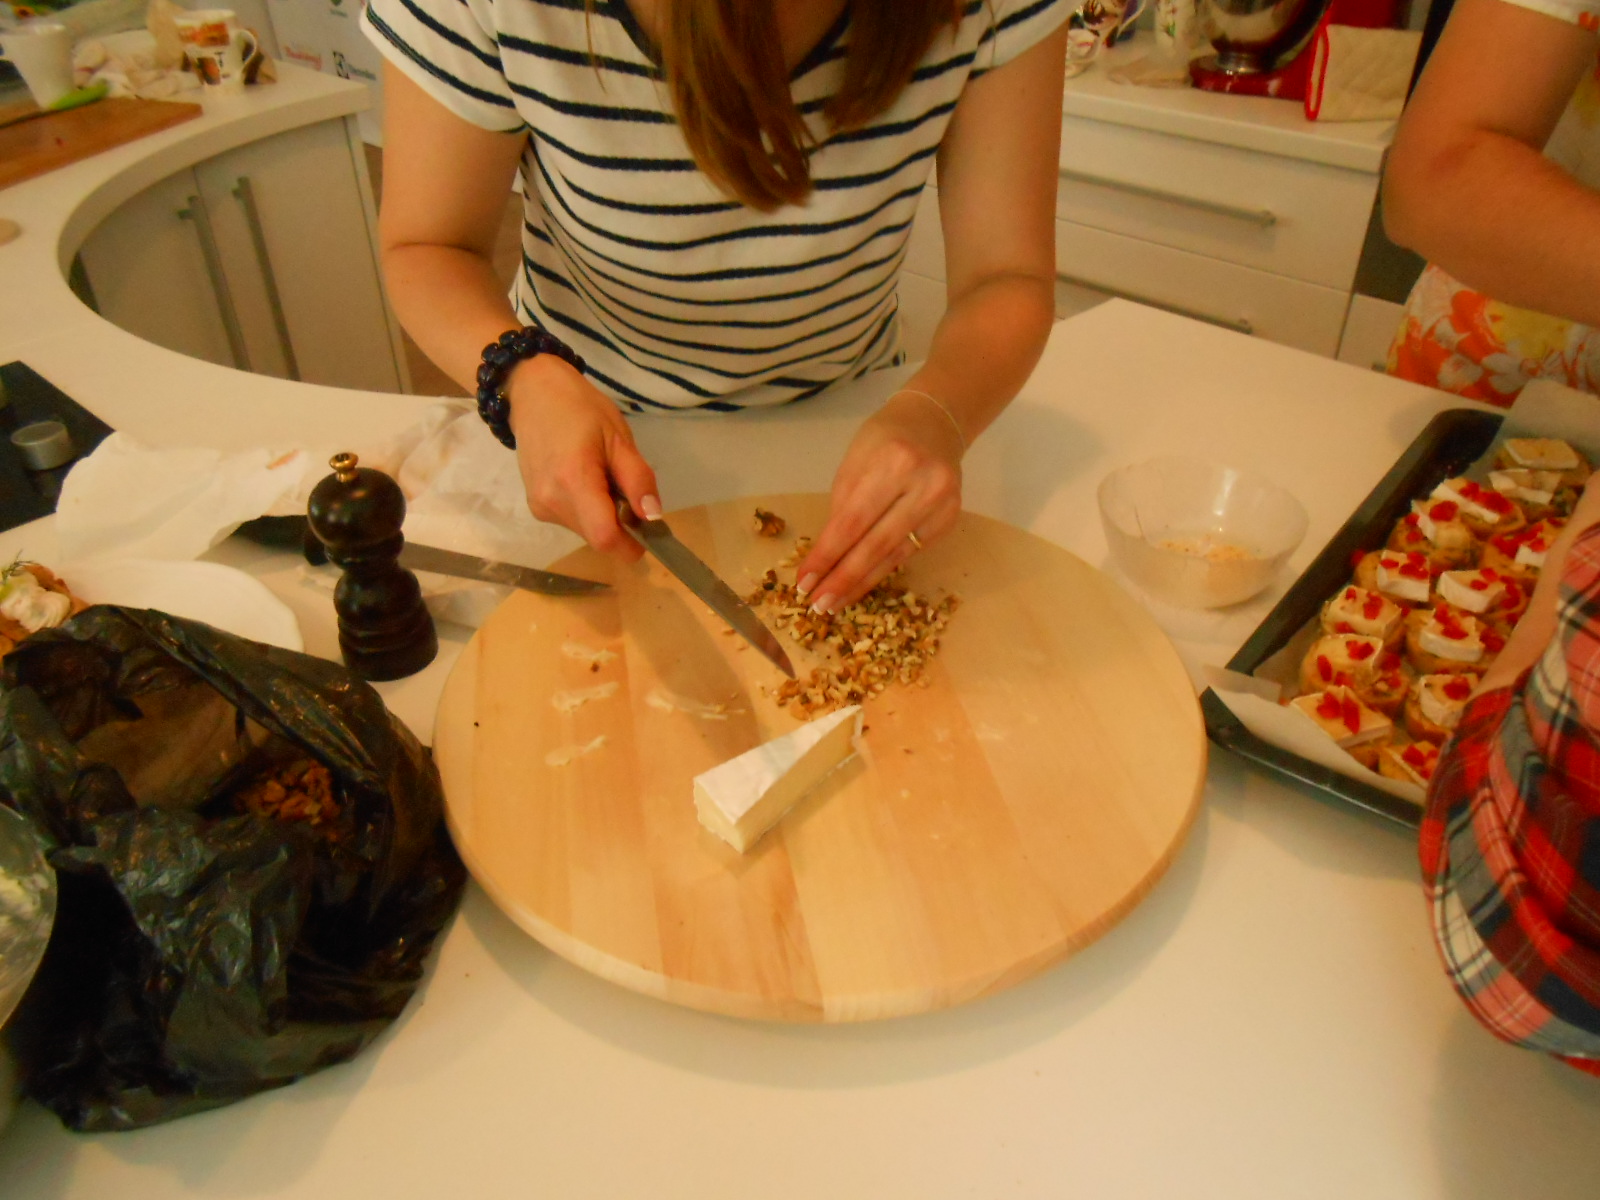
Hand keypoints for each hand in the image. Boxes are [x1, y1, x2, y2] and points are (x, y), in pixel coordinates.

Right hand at [506, 355, 660, 562]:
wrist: (533, 393)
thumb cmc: (581, 409)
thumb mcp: (619, 438)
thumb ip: (638, 479)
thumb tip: (653, 517)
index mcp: (574, 481)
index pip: (605, 538)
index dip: (631, 544)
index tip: (647, 530)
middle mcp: (551, 502)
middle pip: (597, 537)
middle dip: (620, 525)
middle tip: (625, 488)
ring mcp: (539, 506)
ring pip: (585, 532)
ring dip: (603, 516)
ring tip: (601, 476)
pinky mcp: (535, 506)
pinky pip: (572, 521)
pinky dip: (587, 510)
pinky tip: (583, 480)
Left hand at [795, 391, 963, 611]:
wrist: (935, 423)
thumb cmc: (884, 440)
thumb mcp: (854, 463)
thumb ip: (843, 508)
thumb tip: (825, 560)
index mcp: (894, 463)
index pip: (852, 521)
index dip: (827, 556)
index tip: (804, 582)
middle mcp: (924, 485)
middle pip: (876, 545)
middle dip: (843, 579)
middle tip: (818, 605)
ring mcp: (943, 505)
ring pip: (895, 556)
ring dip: (861, 583)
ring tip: (835, 603)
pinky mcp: (950, 520)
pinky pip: (909, 553)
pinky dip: (882, 570)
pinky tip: (862, 584)